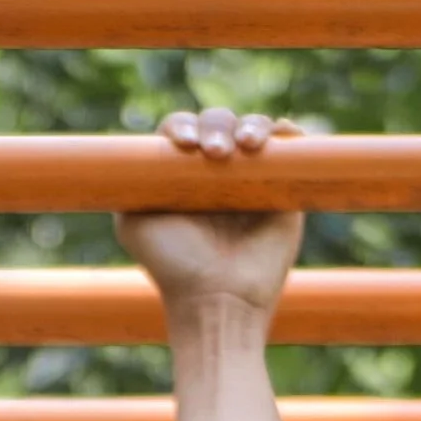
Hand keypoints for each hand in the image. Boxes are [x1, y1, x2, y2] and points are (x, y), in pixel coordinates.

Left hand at [116, 109, 316, 323]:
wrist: (218, 299)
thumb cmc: (172, 267)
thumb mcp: (133, 224)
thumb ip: (129, 183)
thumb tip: (137, 153)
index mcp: (183, 176)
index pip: (184, 129)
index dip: (184, 126)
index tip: (185, 145)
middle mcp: (218, 173)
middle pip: (219, 122)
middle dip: (217, 128)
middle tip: (216, 154)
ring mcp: (253, 179)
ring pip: (255, 128)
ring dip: (251, 126)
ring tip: (246, 147)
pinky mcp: (285, 190)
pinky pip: (290, 146)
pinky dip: (286, 131)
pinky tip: (279, 135)